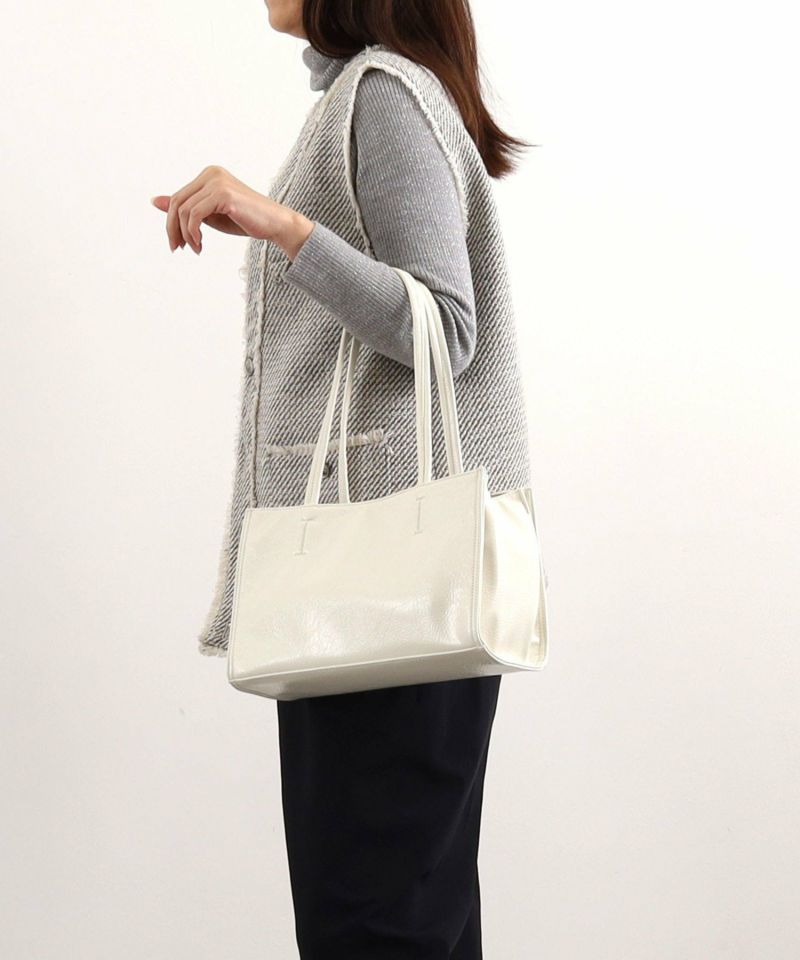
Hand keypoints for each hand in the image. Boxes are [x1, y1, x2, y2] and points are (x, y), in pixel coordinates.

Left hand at [150, 165, 313, 256]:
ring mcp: (217, 182)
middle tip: (178, 249)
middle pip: (177, 202)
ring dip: (186, 234)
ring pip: (183, 210)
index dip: (172, 222)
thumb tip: (155, 201)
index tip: (178, 243)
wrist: (276, 224)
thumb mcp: (210, 215)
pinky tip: (200, 245)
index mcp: (209, 175)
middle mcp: (211, 173)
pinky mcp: (223, 194)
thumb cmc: (246, 220)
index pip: (179, 198)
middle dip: (173, 229)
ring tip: (196, 249)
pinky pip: (194, 215)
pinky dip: (193, 233)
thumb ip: (185, 208)